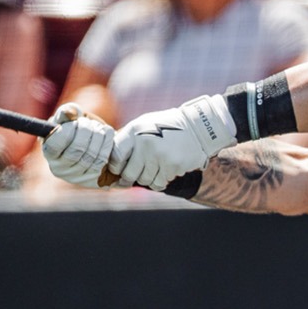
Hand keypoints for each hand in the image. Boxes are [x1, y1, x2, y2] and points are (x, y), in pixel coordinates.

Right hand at [42, 103, 120, 187]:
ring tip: (99, 128)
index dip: (68, 130)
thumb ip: (68, 112)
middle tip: (90, 123)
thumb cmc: (79, 129)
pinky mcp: (93, 181)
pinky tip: (107, 136)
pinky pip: (102, 161)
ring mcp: (76, 177)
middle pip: (77, 149)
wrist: (97, 144)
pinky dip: (107, 144)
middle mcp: (59, 168)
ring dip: (99, 136)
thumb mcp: (71, 117)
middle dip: (87, 131)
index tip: (76, 121)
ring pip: (91, 156)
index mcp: (49, 152)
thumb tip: (71, 113)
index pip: (55, 144)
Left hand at [110, 94, 235, 191]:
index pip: (115, 157)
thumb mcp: (143, 125)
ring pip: (144, 181)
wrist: (197, 127)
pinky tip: (165, 170)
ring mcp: (160, 156)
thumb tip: (110, 165)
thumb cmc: (165, 127)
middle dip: (130, 178)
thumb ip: (127, 141)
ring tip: (154, 168)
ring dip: (147, 179)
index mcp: (135, 131)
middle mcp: (145, 144)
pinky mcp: (173, 166)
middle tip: (133, 176)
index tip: (119, 169)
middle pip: (129, 174)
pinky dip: (160, 180)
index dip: (115, 167)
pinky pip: (159, 184)